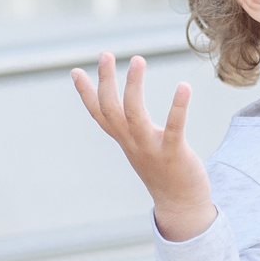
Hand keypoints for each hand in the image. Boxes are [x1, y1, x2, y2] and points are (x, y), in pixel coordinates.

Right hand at [71, 53, 214, 240]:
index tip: (75, 71)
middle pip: (111, 110)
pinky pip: (174, 128)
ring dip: (133, 86)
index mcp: (125, 141)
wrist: (181, 205)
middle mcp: (132, 144)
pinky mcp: (175, 154)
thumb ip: (132, 128)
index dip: (86, 94)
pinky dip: (178, 106)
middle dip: (106, 81)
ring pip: (134, 115)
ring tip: (138, 59)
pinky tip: (184, 86)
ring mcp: (151, 150)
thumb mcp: (141, 147)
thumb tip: (125, 108)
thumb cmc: (163, 171)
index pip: (99, 115)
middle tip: (106, 54)